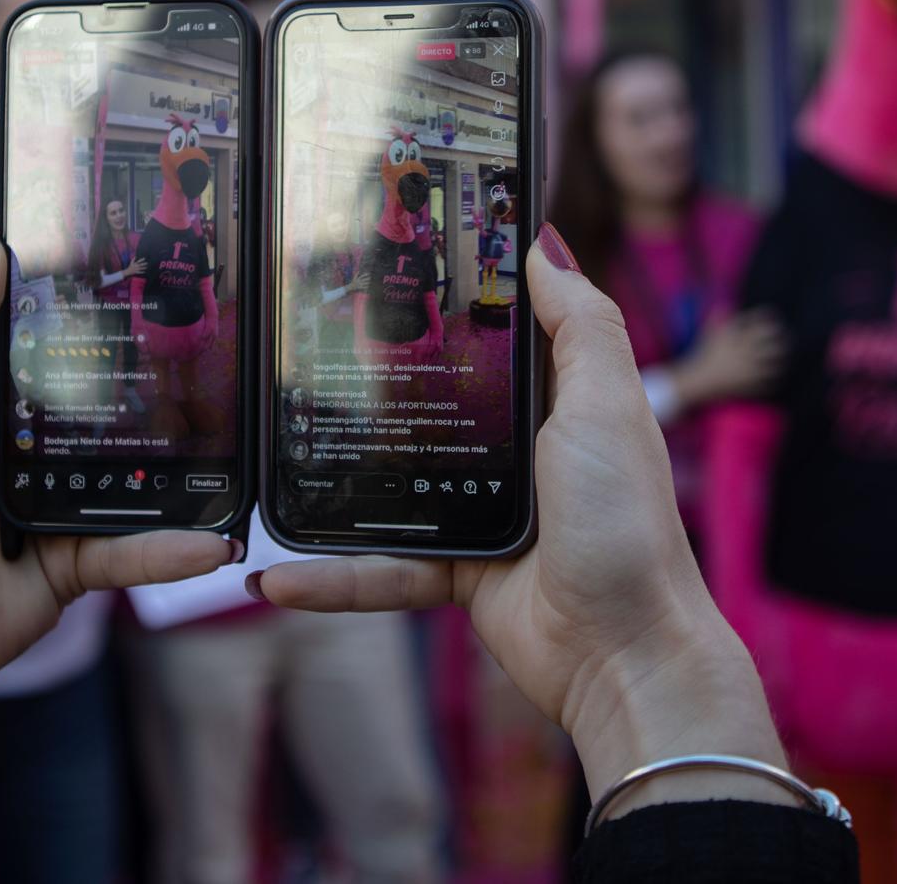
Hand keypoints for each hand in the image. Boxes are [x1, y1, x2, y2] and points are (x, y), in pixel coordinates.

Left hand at [0, 235, 237, 815]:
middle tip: (214, 335)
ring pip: (130, 470)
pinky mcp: (71, 562)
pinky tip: (216, 541)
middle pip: (96, 395)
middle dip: (150, 372)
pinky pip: (132, 548)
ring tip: (235, 435)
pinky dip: (171, 548)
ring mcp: (50, 503)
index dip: (76, 296)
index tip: (133, 253)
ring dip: (179, 463)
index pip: (35, 331)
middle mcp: (17, 443)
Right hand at [254, 228, 791, 817]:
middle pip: (429, 405)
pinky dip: (334, 577)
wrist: (626, 654)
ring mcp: (483, 512)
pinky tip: (279, 574)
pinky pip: (384, 567)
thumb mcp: (607, 406)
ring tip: (269, 465)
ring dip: (331, 486)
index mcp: (555, 402)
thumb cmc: (628, 524)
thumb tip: (543, 242)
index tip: (386, 263)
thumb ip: (579, 324)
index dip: (450, 299)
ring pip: (390, 488)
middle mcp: (518, 452)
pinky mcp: (458, 573)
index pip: (494, 336)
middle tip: (296, 354)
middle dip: (368, 387)